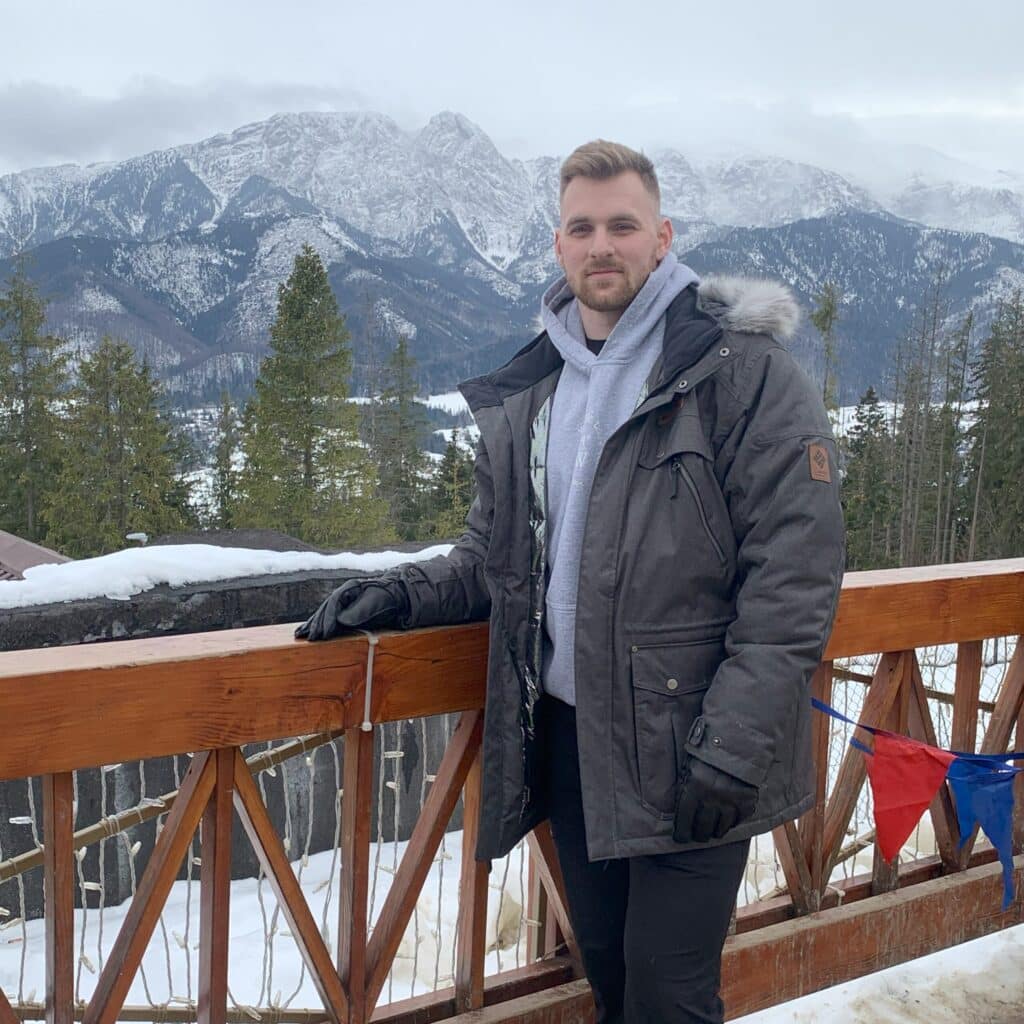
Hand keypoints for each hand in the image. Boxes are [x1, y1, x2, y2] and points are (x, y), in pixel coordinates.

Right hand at [294, 577, 408, 639]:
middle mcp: (342, 594)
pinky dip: (316, 625)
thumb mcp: (376, 602)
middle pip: (325, 608)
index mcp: (349, 588)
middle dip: (317, 624)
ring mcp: (342, 603)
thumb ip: (359, 610)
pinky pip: (326, 618)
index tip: (325, 633)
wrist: (395, 596)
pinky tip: (305, 631)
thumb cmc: (386, 598)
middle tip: (311, 638)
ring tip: (299, 635)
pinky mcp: (343, 612)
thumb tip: (342, 619)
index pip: (334, 603)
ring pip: (322, 613)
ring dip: (312, 625)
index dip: (328, 618)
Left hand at [673, 755, 757, 843]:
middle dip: (698, 835)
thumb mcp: (689, 767)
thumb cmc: (707, 754)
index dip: (681, 833)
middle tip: (697, 836)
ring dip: (715, 831)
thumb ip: (686, 788)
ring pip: (721, 828)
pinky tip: (728, 821)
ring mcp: (730, 801)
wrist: (735, 741)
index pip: (684, 820)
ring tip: (712, 831)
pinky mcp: (746, 801)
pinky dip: (732, 822)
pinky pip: (738, 820)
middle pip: (703, 828)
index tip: (680, 838)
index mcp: (694, 788)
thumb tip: (680, 812)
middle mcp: (712, 798)